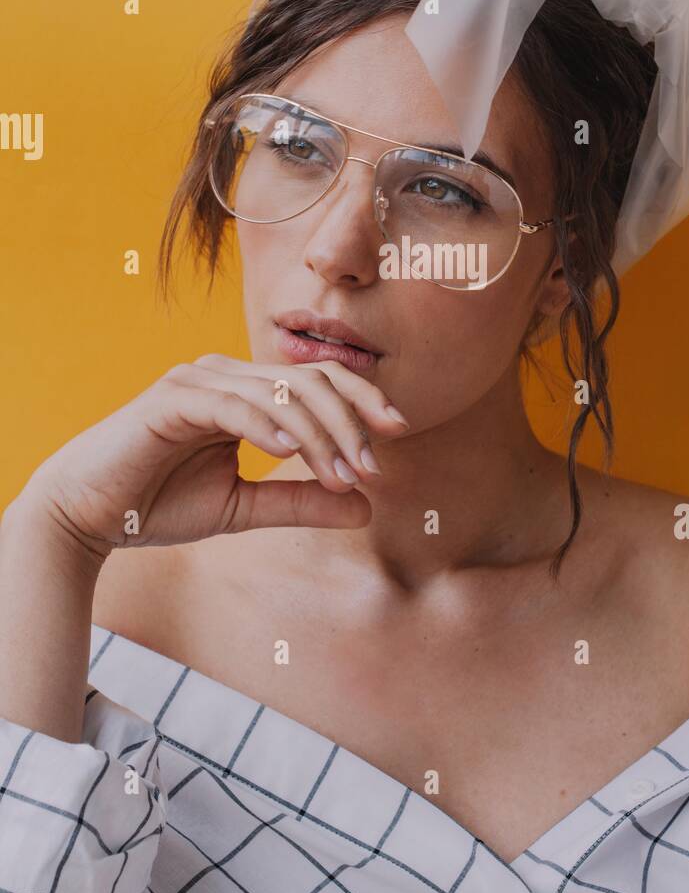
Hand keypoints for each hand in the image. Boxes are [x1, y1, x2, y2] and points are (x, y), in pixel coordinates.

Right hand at [17, 354, 410, 560]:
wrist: (88, 517)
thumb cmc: (160, 506)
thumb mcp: (244, 508)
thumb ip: (301, 502)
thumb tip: (367, 505)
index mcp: (246, 391)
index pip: (319, 380)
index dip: (361, 400)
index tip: (396, 434)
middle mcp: (226, 374)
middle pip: (310, 379)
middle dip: (349, 423)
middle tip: (373, 468)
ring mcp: (198, 380)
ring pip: (279, 393)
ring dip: (317, 435)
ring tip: (342, 475)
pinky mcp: (172, 399)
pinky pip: (232, 405)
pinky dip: (266, 426)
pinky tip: (290, 453)